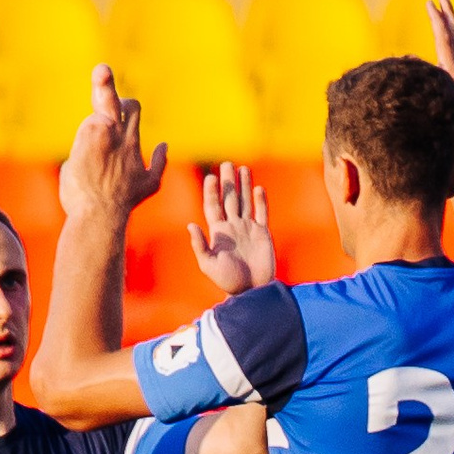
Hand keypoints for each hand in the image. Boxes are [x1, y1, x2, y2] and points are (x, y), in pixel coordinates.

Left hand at [60, 63, 166, 221]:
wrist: (100, 214)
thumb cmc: (123, 203)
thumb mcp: (150, 184)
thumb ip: (159, 163)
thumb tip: (165, 145)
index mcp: (133, 139)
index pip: (132, 108)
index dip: (125, 104)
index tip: (120, 103)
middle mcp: (118, 132)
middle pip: (113, 98)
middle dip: (104, 82)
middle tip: (102, 70)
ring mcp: (101, 133)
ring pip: (93, 120)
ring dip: (92, 137)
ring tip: (94, 164)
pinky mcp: (85, 139)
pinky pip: (81, 136)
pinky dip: (82, 150)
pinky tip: (85, 169)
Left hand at [187, 162, 276, 294]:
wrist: (251, 290)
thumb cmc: (228, 281)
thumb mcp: (209, 264)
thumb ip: (200, 245)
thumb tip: (190, 225)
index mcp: (218, 232)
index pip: (213, 206)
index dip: (211, 191)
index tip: (210, 176)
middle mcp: (232, 227)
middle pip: (229, 199)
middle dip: (227, 182)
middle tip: (226, 163)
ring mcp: (248, 228)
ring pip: (245, 201)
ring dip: (243, 185)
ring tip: (242, 168)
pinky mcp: (262, 234)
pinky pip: (261, 213)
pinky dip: (261, 201)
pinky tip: (258, 188)